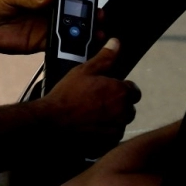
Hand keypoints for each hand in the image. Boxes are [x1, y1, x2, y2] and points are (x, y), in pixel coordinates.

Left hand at [0, 0, 107, 54]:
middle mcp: (47, 10)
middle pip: (74, 10)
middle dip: (91, 12)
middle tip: (101, 15)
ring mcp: (45, 27)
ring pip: (71, 28)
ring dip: (86, 29)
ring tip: (98, 32)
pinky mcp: (40, 43)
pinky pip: (60, 44)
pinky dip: (72, 45)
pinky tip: (83, 46)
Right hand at [42, 39, 140, 155]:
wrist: (52, 122)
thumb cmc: (68, 94)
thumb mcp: (85, 71)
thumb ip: (105, 58)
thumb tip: (117, 42)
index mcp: (121, 92)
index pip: (133, 90)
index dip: (120, 88)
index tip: (106, 89)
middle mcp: (123, 112)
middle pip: (129, 107)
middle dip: (118, 104)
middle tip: (98, 102)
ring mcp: (116, 130)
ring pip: (121, 122)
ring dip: (113, 119)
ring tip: (92, 115)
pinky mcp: (108, 143)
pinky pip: (113, 136)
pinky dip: (106, 132)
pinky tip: (91, 127)